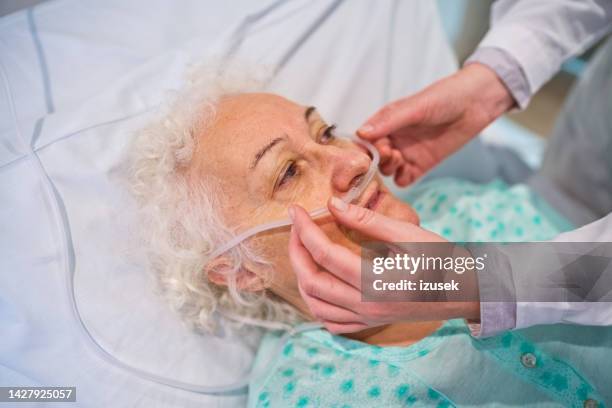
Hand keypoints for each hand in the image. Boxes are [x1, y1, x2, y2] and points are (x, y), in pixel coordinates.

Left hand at [288, 198, 479, 332]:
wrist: (466, 291)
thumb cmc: (442, 259)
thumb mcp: (408, 235)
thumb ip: (367, 221)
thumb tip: (332, 204)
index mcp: (377, 282)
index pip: (325, 254)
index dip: (304, 230)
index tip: (295, 210)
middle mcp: (368, 306)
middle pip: (313, 282)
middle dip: (296, 252)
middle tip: (295, 227)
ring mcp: (368, 319)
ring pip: (316, 306)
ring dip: (302, 277)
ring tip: (303, 251)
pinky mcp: (370, 324)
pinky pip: (331, 322)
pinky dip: (316, 303)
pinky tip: (318, 283)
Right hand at [358, 63, 513, 185]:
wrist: (475, 104)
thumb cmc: (443, 98)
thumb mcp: (414, 107)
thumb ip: (388, 121)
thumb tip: (361, 133)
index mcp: (386, 123)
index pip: (365, 140)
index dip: (363, 148)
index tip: (370, 150)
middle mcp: (393, 139)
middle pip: (374, 158)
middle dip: (378, 159)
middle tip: (391, 153)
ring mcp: (406, 153)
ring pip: (386, 170)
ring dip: (389, 168)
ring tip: (401, 159)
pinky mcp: (420, 166)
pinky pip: (404, 179)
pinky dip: (401, 179)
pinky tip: (408, 172)